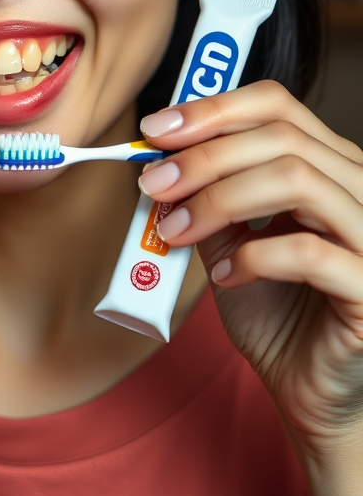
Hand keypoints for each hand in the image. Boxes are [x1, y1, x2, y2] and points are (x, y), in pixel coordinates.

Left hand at [138, 82, 362, 490]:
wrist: (311, 391)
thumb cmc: (276, 311)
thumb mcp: (229, 240)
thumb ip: (207, 197)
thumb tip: (157, 159)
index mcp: (328, 164)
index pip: (277, 104)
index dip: (212, 108)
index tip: (155, 130)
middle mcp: (359, 188)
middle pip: (281, 136)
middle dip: (203, 156)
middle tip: (152, 183)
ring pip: (297, 180)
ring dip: (220, 198)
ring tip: (176, 230)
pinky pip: (309, 254)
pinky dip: (251, 257)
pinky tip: (222, 275)